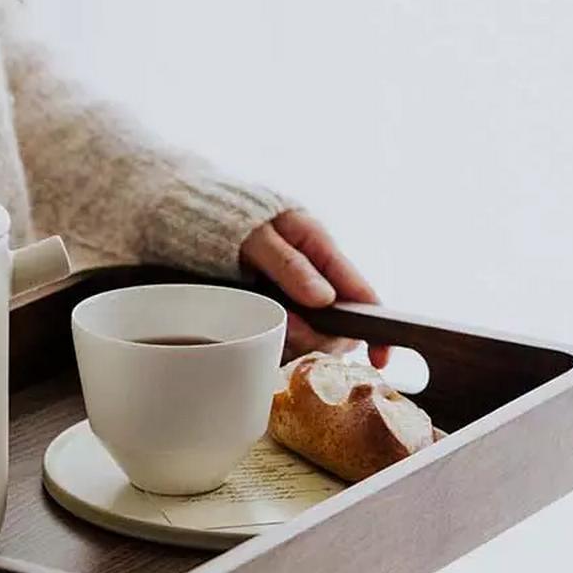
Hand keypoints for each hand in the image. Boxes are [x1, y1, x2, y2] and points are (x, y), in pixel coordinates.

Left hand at [240, 209, 388, 367]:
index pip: (362, 293)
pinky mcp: (274, 308)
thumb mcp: (257, 236)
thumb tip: (325, 300)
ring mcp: (294, 294)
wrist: (193, 212)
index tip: (379, 360)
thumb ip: (289, 265)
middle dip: (318, 338)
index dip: (376, 329)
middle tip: (288, 332)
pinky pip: (286, 335)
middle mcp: (313, 274)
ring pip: (313, 335)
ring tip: (268, 324)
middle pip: (339, 324)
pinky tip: (259, 332)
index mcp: (319, 247)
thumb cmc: (227, 216)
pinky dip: (277, 340)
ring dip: (295, 341)